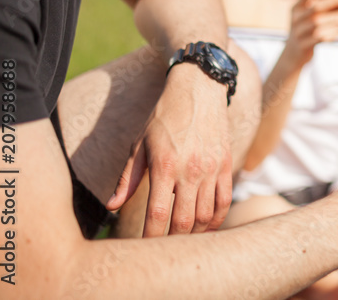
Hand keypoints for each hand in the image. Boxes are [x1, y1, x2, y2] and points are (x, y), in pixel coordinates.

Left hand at [106, 65, 232, 236]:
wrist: (199, 88)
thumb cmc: (165, 115)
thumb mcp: (140, 143)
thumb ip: (127, 178)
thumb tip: (111, 205)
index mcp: (165, 166)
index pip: (158, 214)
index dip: (151, 237)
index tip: (144, 248)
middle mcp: (191, 170)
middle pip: (184, 221)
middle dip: (172, 240)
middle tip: (163, 247)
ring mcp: (211, 168)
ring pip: (206, 215)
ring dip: (194, 233)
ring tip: (181, 238)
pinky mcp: (225, 164)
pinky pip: (225, 200)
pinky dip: (216, 219)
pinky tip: (206, 225)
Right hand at [283, 0, 337, 66]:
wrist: (293, 55)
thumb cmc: (308, 30)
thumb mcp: (311, 16)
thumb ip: (327, 5)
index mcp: (298, 5)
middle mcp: (296, 16)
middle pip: (316, 5)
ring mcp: (298, 31)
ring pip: (318, 22)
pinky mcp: (302, 45)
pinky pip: (318, 37)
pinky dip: (333, 32)